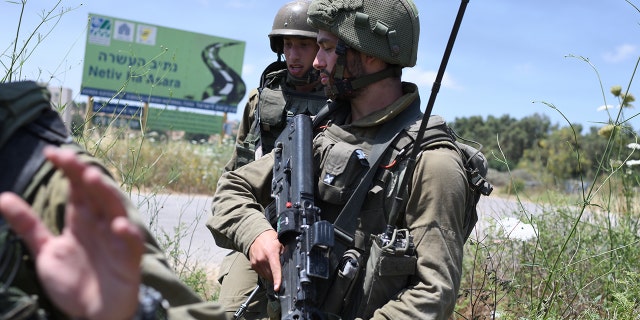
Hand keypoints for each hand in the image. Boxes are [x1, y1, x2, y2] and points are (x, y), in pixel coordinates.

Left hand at [0, 146, 144, 319]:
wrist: (95, 313)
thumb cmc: (75, 280)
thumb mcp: (46, 251)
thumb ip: (28, 225)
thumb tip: (3, 196)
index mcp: (82, 219)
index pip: (76, 187)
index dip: (67, 170)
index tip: (51, 153)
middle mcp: (100, 223)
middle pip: (95, 192)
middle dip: (84, 175)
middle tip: (71, 159)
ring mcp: (117, 239)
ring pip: (115, 209)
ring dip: (106, 194)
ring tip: (93, 179)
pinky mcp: (129, 258)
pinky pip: (132, 243)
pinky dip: (128, 233)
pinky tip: (119, 225)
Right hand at [248, 229, 282, 290]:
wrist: (255, 235)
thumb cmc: (269, 238)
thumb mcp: (280, 244)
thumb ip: (284, 254)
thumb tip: (289, 264)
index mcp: (271, 254)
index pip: (275, 269)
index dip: (277, 280)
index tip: (277, 288)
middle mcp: (262, 259)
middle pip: (271, 275)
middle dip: (276, 277)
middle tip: (281, 274)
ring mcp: (256, 263)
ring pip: (266, 276)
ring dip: (271, 276)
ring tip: (274, 268)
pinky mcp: (253, 265)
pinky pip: (261, 273)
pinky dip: (265, 272)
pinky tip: (268, 266)